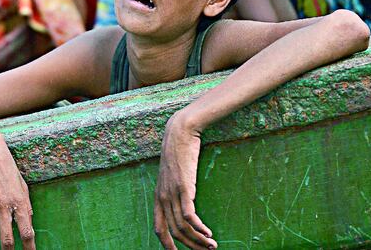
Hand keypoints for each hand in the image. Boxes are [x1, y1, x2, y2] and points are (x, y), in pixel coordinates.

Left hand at [153, 110, 215, 249]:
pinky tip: (209, 233)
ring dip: (199, 241)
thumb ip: (174, 190)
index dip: (167, 245)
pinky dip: (199, 229)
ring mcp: (172, 193)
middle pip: (174, 232)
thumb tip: (183, 202)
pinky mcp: (184, 187)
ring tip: (212, 246)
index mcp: (158, 197)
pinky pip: (190, 216)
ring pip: (183, 227)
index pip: (158, 228)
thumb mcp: (172, 175)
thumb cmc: (179, 152)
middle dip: (190, 246)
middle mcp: (163, 197)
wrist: (180, 132)